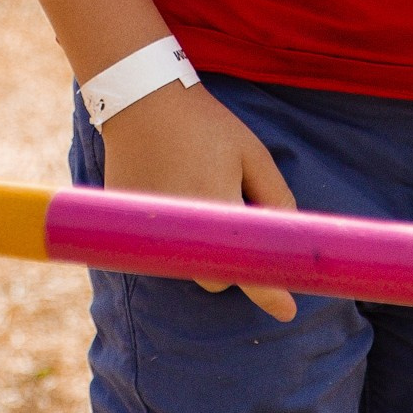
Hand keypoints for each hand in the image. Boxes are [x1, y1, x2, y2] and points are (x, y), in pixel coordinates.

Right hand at [100, 81, 297, 320]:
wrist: (142, 101)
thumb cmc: (206, 125)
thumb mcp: (252, 153)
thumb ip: (274, 197)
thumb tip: (287, 238)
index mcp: (215, 207)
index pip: (246, 265)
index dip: (269, 293)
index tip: (288, 311)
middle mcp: (179, 228)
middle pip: (214, 276)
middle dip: (229, 261)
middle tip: (228, 216)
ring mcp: (147, 232)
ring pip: (184, 268)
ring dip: (198, 251)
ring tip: (196, 198)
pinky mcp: (124, 229)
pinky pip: (157, 252)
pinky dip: (170, 239)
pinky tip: (171, 196)